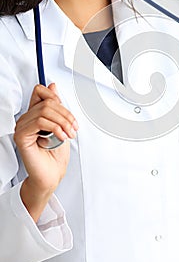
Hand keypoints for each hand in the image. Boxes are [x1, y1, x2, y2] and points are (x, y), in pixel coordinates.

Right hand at [14, 83, 77, 219]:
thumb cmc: (55, 155)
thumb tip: (52, 85)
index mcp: (35, 114)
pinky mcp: (22, 136)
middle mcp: (27, 119)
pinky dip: (55, 128)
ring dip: (63, 122)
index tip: (67, 113)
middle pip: (47, 101)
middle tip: (73, 128)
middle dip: (66, 114)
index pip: (40, 91)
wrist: (51, 175)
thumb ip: (56, 107)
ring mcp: (22, 127)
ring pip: (45, 110)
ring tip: (68, 134)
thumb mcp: (62, 125)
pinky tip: (60, 137)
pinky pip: (40, 121)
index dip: (55, 96)